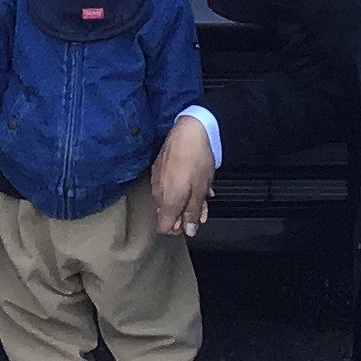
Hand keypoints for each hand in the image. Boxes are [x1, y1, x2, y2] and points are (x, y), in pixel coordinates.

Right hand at [150, 118, 214, 237]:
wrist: (189, 130)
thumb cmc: (196, 160)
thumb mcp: (200, 191)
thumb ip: (193, 213)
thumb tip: (189, 230)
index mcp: (167, 201)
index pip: (163, 227)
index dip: (177, 230)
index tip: (190, 223)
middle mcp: (158, 192)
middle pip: (167, 213)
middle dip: (185, 214)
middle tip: (201, 209)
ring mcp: (157, 178)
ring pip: (170, 197)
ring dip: (186, 200)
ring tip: (203, 194)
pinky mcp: (160, 166)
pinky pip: (169, 184)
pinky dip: (181, 187)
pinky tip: (196, 181)